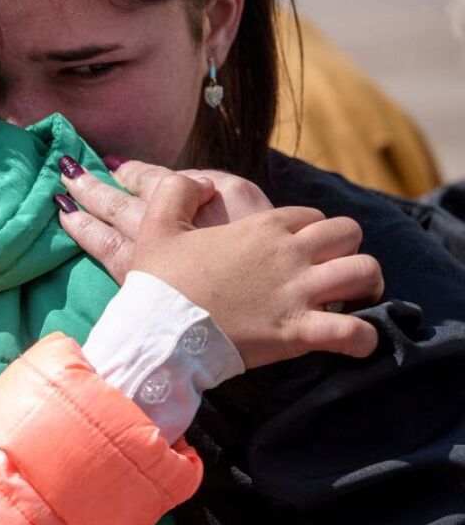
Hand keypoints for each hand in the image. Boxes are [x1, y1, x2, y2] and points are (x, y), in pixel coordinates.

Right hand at [56, 159, 383, 367]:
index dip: (308, 229)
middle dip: (346, 247)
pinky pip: (353, 333)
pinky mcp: (299, 333)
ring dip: (366, 284)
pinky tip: (357, 342)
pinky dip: (362, 338)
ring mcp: (298, 293)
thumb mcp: (158, 226)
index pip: (308, 215)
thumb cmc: (159, 283)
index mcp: (262, 228)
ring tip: (355, 297)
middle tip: (331, 267)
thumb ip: (178, 191)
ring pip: (364, 272)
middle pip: (348, 233)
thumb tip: (203, 182)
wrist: (157, 332)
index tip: (296, 248)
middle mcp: (289, 254)